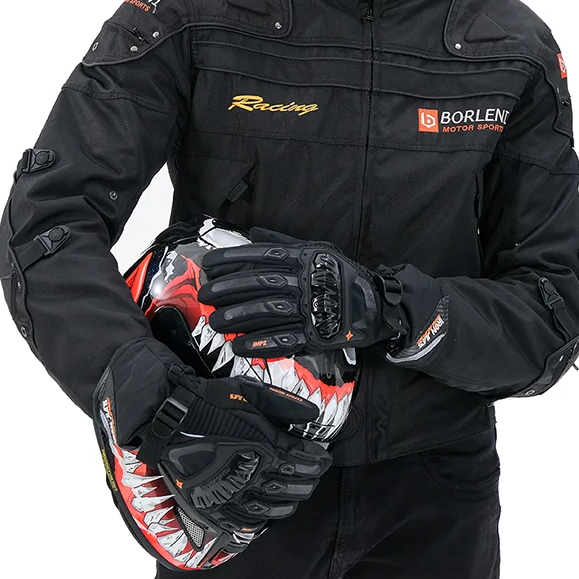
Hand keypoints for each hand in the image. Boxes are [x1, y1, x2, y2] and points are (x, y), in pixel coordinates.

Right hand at [130, 365, 332, 529]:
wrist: (166, 419)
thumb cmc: (209, 401)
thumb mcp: (250, 392)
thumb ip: (284, 404)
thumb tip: (313, 415)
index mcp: (265, 446)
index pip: (303, 461)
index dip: (318, 462)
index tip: (325, 458)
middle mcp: (252, 474)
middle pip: (292, 486)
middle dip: (308, 482)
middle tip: (314, 477)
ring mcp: (232, 493)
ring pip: (271, 507)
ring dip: (289, 502)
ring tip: (296, 495)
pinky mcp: (212, 506)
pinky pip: (243, 522)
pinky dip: (260, 521)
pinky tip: (266, 516)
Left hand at [197, 226, 407, 356]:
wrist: (374, 305)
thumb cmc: (340, 275)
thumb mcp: (317, 250)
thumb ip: (283, 242)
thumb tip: (252, 233)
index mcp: (303, 258)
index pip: (261, 255)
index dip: (233, 259)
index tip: (209, 264)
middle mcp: (304, 281)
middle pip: (259, 283)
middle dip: (228, 289)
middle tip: (205, 295)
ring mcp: (309, 308)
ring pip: (266, 311)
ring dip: (237, 317)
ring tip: (215, 321)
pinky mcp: (314, 334)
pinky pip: (283, 339)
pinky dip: (259, 344)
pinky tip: (238, 345)